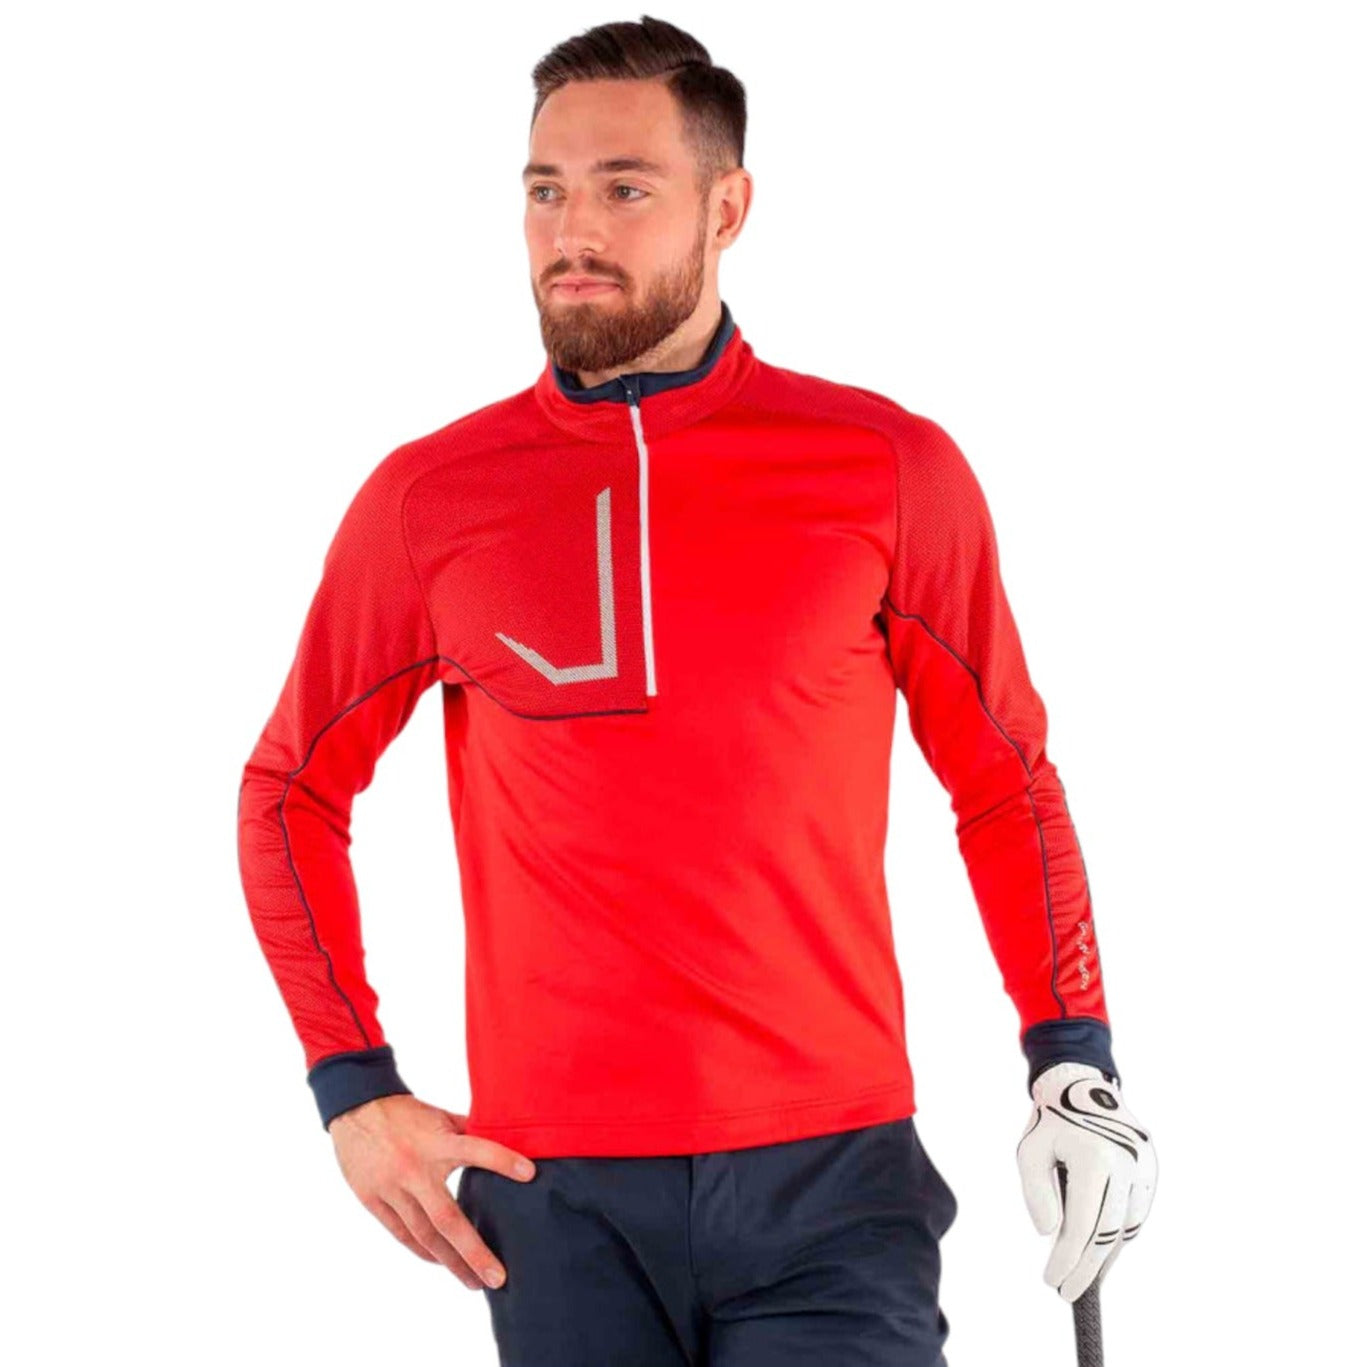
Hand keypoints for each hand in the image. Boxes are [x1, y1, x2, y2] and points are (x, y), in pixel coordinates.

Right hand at [327, 1092, 535, 1289]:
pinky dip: (423, 1251)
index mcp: (436, 1142)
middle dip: (473, 1251)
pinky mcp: (374, 1200)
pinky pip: (402, 1234)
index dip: (502, 1160)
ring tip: (473, 1281)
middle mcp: (415, 1169)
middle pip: (447, 1218)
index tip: (530, 1173)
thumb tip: (507, 1138)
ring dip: (450, 1262)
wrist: (356, 1110)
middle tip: (497, 1278)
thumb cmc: (406, 1113)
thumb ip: (469, 1132)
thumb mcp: (440, 1116)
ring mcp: (392, 1188)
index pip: (476, 1150)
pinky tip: (442, 1262)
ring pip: (424, 1235)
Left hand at [1016, 1061, 1156, 1301]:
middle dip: (1087, 1268)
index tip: (1051, 1281)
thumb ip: (1037, 1193)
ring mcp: (1144, 1167)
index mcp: (1096, 1157)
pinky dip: (1119, 1235)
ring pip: (1128, 1226)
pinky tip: (1100, 1251)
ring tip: (1081, 1276)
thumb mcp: (1030, 1151)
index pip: (1083, 1224)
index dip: (1068, 1258)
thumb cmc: (1051, 1120)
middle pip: (1109, 1233)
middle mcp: (1127, 1163)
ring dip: (1106, 1256)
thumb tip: (1050, 1235)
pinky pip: (1136, 1213)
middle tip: (1066, 1292)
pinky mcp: (1150, 1169)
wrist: (1082, 1085)